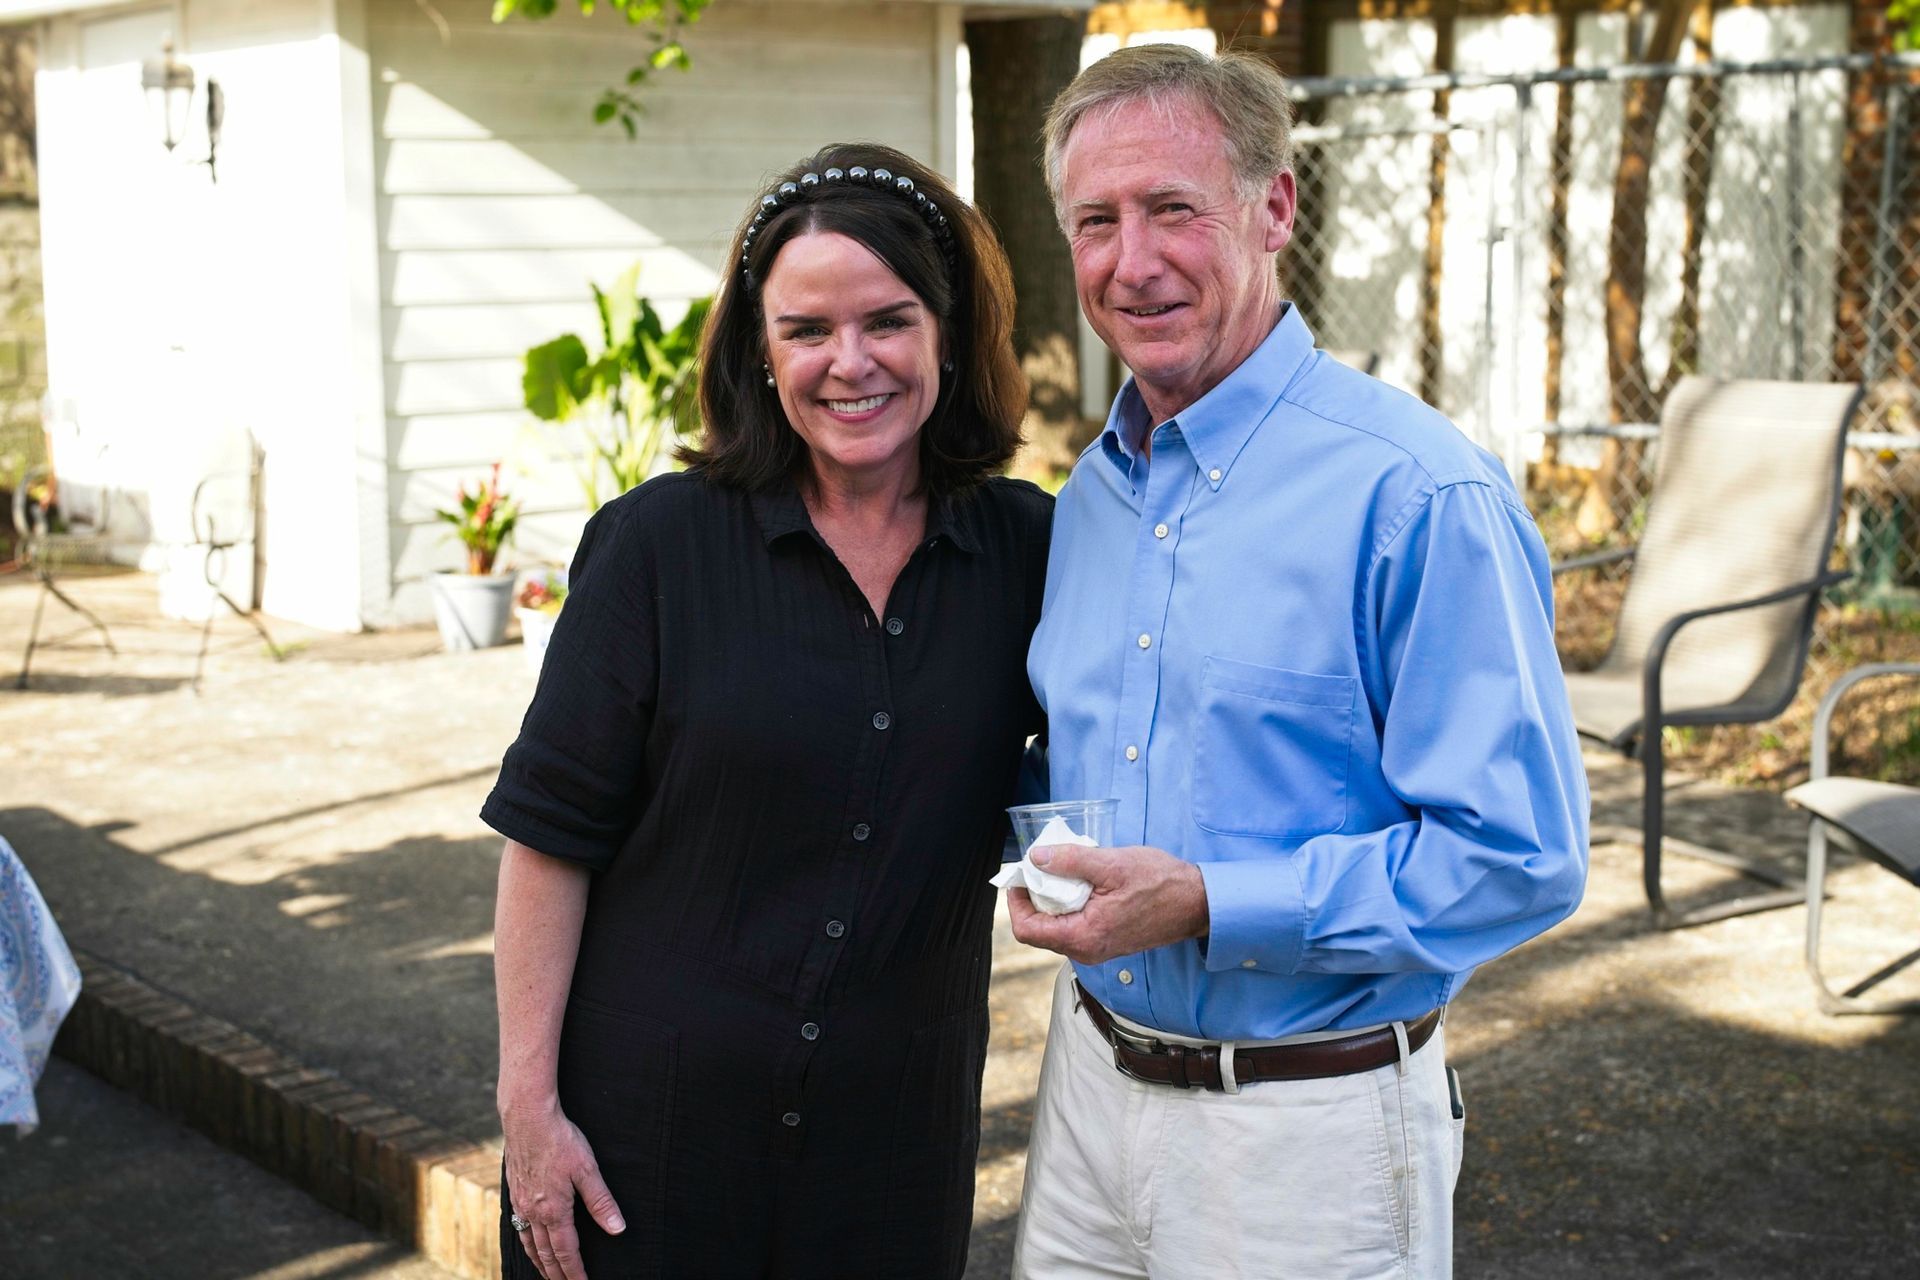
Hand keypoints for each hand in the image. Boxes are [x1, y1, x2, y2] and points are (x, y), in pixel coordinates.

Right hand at [501, 1097, 624, 1279]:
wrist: (527, 1117)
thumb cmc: (560, 1140)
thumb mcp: (588, 1169)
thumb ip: (602, 1202)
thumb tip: (617, 1229)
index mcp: (554, 1210)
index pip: (566, 1252)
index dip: (575, 1272)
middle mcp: (533, 1212)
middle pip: (545, 1254)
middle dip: (557, 1274)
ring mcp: (520, 1203)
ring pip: (529, 1243)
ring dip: (539, 1263)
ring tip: (547, 1275)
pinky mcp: (514, 1191)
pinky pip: (518, 1227)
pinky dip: (525, 1243)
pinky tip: (529, 1242)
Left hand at [1007, 843, 1207, 964]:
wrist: (1196, 903)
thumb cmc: (1161, 884)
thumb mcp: (1112, 863)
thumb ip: (1070, 861)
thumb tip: (1036, 858)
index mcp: (1083, 936)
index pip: (1027, 930)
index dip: (1016, 901)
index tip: (1021, 874)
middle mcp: (1086, 951)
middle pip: (1038, 929)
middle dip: (1033, 897)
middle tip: (1040, 865)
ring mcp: (1095, 949)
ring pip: (1055, 927)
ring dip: (1052, 899)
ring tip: (1063, 870)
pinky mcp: (1104, 941)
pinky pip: (1073, 926)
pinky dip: (1068, 904)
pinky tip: (1081, 881)